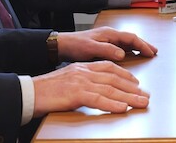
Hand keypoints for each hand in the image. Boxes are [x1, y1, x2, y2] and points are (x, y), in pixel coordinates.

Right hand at [32, 60, 149, 116]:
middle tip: (145, 96)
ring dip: (129, 97)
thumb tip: (96, 90)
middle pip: (115, 79)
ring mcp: (81, 82)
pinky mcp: (76, 94)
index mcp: (83, 67)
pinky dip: (112, 104)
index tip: (136, 82)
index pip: (110, 68)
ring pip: (111, 89)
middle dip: (133, 88)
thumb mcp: (68, 79)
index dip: (125, 75)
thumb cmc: (46, 90)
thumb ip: (83, 81)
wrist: (29, 92)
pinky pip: (98, 99)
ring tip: (141, 103)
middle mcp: (85, 72)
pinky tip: (123, 108)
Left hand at [57, 26, 157, 62]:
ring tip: (147, 53)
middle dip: (144, 44)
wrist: (62, 45)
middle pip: (132, 38)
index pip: (131, 37)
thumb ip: (107, 50)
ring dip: (138, 47)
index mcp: (109, 33)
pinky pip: (122, 46)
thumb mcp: (91, 48)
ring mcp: (107, 39)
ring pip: (127, 42)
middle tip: (155, 51)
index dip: (143, 45)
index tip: (151, 52)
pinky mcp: (104, 44)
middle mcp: (110, 34)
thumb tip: (123, 54)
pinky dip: (130, 49)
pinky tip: (132, 54)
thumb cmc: (75, 46)